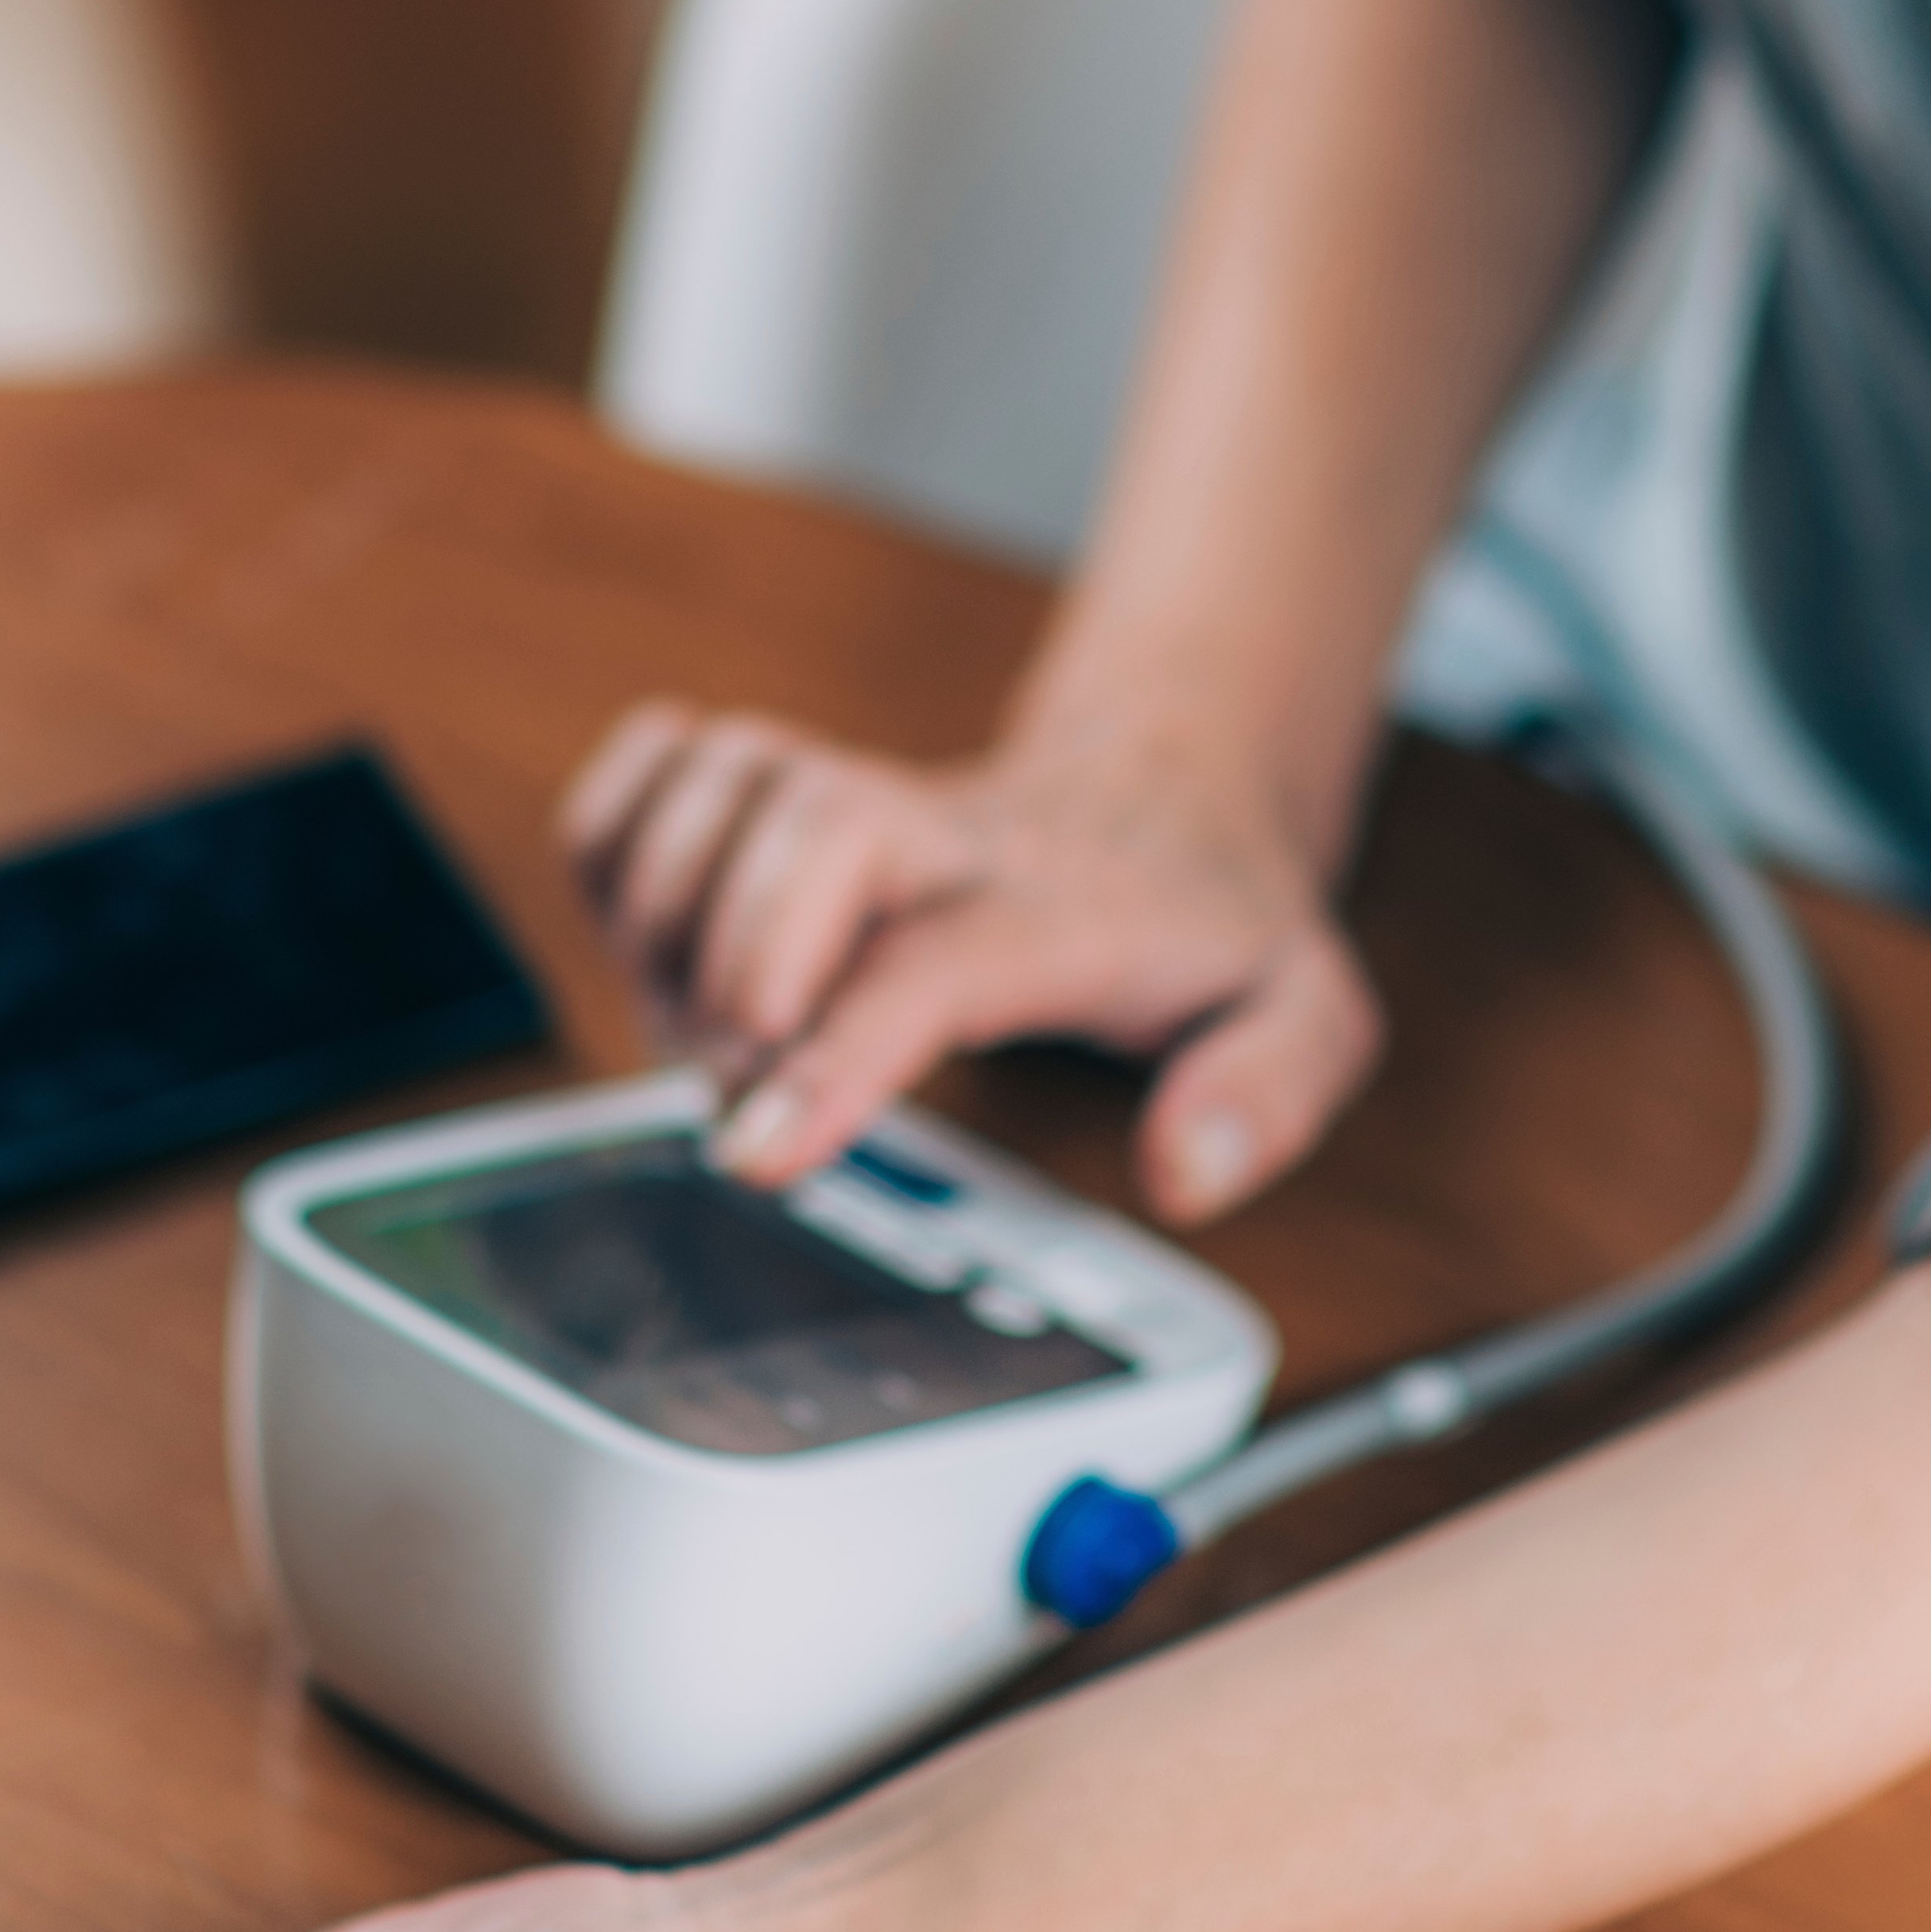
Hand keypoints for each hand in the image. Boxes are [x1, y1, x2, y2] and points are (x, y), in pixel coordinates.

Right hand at [560, 700, 1378, 1222]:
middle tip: (742, 1086)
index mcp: (1061, 908)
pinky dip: (621, 837)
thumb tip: (1182, 1172)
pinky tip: (663, 930)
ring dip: (668, 919)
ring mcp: (858, 791)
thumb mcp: (1310, 1016)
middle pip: (811, 825)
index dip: (831, 1054)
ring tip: (712, 1030)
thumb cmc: (1212, 920)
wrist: (1172, 792)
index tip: (755, 1152)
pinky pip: (658, 760)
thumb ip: (1268, 1094)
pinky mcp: (787, 777)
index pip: (931, 963)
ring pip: (718, 782)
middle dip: (734, 971)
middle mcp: (946, 832)